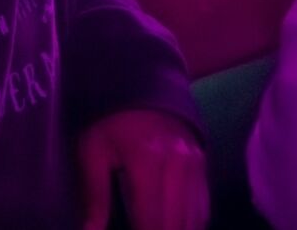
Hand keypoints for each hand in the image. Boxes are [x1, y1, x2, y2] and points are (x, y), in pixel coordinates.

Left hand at [78, 110, 207, 229]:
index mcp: (147, 161)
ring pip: (192, 220)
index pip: (150, 221)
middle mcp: (177, 165)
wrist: (142, 82)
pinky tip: (173, 226)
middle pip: (174, 224)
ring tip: (156, 228)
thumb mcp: (93, 149)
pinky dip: (190, 224)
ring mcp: (194, 165)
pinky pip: (202, 208)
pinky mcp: (203, 165)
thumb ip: (95, 195)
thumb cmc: (111, 119)